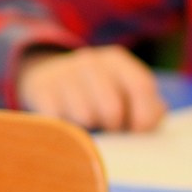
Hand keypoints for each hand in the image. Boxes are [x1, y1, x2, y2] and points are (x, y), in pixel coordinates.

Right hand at [16, 46, 165, 131]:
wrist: (50, 75)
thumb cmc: (100, 94)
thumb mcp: (127, 93)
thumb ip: (150, 109)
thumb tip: (146, 124)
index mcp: (117, 60)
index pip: (140, 86)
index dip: (144, 117)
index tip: (137, 132)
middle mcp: (90, 61)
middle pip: (112, 109)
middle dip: (114, 127)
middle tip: (109, 129)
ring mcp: (64, 73)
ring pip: (85, 118)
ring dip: (89, 130)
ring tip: (89, 124)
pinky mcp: (42, 90)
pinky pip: (60, 122)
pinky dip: (66, 131)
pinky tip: (68, 123)